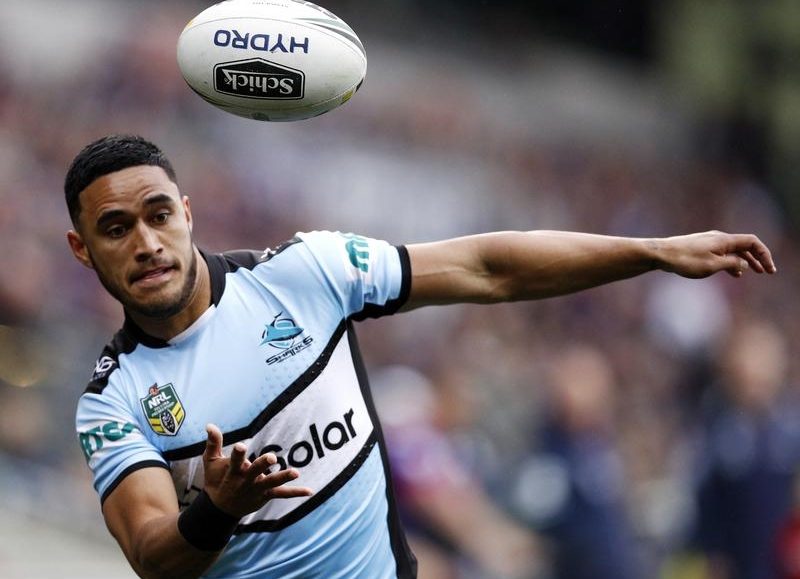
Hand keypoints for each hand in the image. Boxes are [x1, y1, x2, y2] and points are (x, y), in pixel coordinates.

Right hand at [202, 423, 312, 517]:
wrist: (219, 509)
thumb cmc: (215, 480)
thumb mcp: (210, 462)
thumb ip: (213, 442)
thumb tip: (210, 424)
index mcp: (232, 471)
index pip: (235, 461)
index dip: (238, 454)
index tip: (241, 446)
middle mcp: (245, 481)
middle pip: (255, 471)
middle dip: (262, 464)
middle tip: (272, 457)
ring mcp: (256, 489)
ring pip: (271, 483)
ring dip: (283, 478)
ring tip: (296, 472)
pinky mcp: (265, 496)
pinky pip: (282, 494)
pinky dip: (296, 492)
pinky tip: (310, 491)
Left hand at [656, 231, 775, 278]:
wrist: (661, 254)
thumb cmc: (685, 260)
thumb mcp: (712, 266)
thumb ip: (731, 264)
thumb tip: (744, 264)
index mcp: (724, 240)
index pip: (752, 242)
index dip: (764, 254)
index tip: (769, 269)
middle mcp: (718, 237)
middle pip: (744, 246)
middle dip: (757, 258)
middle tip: (766, 272)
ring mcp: (708, 241)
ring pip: (732, 250)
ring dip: (743, 261)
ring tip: (749, 273)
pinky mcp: (700, 247)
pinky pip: (721, 253)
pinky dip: (730, 261)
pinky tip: (731, 272)